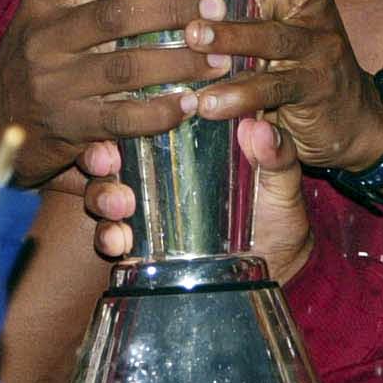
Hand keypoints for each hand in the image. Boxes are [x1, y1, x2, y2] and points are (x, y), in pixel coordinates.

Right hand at [0, 0, 236, 184]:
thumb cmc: (31, 68)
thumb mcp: (45, 23)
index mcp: (40, 4)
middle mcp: (44, 39)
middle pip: (116, 14)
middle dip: (173, 8)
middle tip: (215, 7)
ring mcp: (54, 85)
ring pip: (127, 67)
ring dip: (180, 61)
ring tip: (219, 58)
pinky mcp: (67, 128)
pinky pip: (124, 118)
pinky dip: (161, 111)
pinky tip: (189, 103)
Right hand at [84, 117, 314, 282]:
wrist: (277, 268)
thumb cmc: (278, 214)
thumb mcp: (281, 182)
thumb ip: (277, 158)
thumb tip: (260, 130)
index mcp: (189, 145)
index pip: (150, 119)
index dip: (130, 115)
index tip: (129, 114)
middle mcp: (160, 172)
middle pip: (115, 152)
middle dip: (100, 156)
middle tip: (105, 161)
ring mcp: (148, 207)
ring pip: (105, 192)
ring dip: (102, 196)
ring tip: (119, 207)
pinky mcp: (142, 244)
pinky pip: (112, 236)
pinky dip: (108, 238)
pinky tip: (117, 243)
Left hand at [183, 0, 382, 173]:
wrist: (353, 123)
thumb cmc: (301, 65)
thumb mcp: (283, 27)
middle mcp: (317, 17)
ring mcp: (319, 55)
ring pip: (280, 37)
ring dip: (235, 35)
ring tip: (195, 34)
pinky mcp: (315, 94)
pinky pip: (276, 91)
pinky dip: (240, 97)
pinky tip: (208, 103)